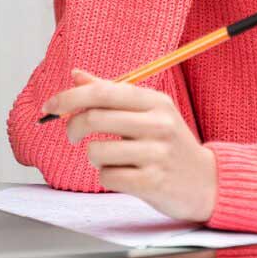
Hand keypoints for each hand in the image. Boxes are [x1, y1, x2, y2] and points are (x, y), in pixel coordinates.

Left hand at [41, 68, 216, 222]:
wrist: (207, 182)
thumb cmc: (170, 144)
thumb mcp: (149, 112)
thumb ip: (111, 93)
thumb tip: (76, 75)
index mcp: (155, 101)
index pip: (102, 91)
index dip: (69, 97)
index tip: (50, 107)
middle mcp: (158, 124)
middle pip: (94, 119)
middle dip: (72, 127)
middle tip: (73, 135)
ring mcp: (156, 154)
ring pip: (96, 151)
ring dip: (94, 157)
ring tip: (111, 158)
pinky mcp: (152, 182)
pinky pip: (107, 176)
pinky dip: (106, 176)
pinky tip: (124, 175)